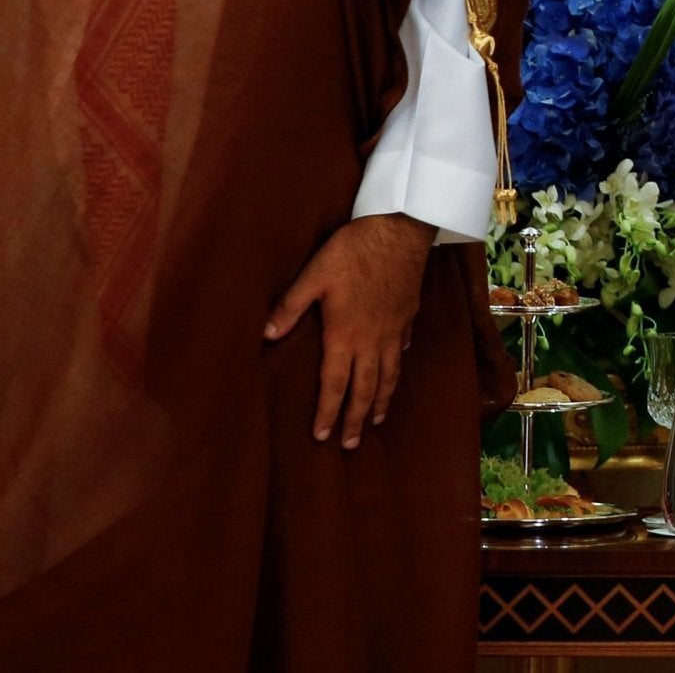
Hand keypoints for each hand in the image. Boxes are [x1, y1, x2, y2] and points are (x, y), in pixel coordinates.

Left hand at [266, 214, 433, 447]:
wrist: (401, 230)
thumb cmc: (352, 252)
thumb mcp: (314, 275)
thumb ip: (290, 307)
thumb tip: (266, 335)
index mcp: (345, 336)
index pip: (335, 385)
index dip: (328, 412)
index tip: (322, 437)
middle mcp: (372, 341)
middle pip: (366, 389)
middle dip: (356, 419)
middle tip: (350, 444)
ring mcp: (394, 329)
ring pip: (389, 374)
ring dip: (382, 401)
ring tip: (377, 420)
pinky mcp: (408, 314)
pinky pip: (403, 348)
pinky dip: (398, 363)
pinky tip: (396, 365)